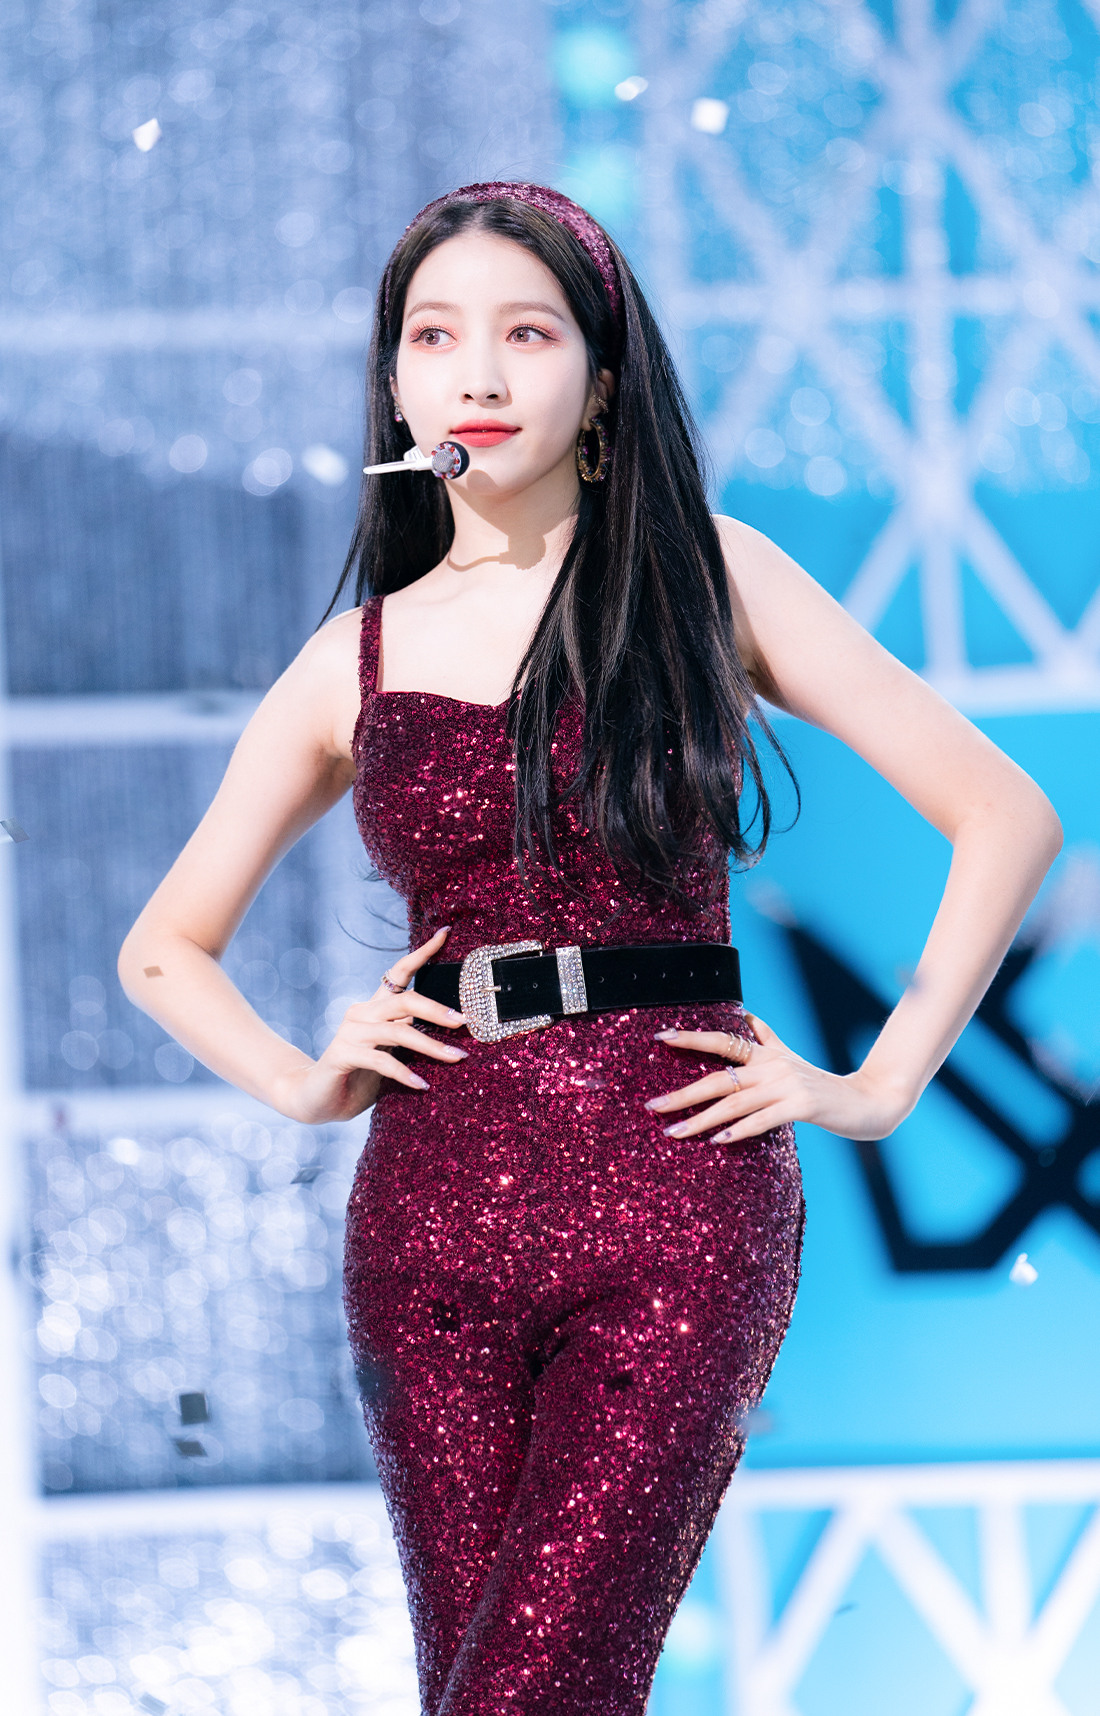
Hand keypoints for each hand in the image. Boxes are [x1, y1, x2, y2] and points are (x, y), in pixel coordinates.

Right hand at [273, 927, 467, 1124]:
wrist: (320, 1099)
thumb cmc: (362, 1075)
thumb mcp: (391, 1051)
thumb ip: (410, 1034)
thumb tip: (450, 1023)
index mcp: (375, 1007)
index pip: (399, 972)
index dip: (422, 952)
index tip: (446, 933)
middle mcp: (361, 1013)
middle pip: (405, 1000)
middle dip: (437, 1009)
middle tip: (464, 1021)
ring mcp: (350, 1032)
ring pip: (398, 1031)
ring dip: (431, 1046)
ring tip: (457, 1057)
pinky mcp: (342, 1054)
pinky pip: (382, 1060)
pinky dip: (405, 1073)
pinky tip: (421, 1085)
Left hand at [644, 1014, 911, 1143]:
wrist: (866, 1101)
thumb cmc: (821, 1086)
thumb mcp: (790, 1058)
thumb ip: (766, 1039)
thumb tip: (745, 1017)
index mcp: (766, 1054)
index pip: (723, 1041)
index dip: (692, 1038)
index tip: (660, 1037)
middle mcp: (773, 1065)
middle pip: (719, 1078)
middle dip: (682, 1093)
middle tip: (652, 1106)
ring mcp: (787, 1085)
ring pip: (734, 1102)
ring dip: (701, 1120)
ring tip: (674, 1132)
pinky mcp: (801, 1106)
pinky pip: (762, 1119)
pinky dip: (739, 1129)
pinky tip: (718, 1140)